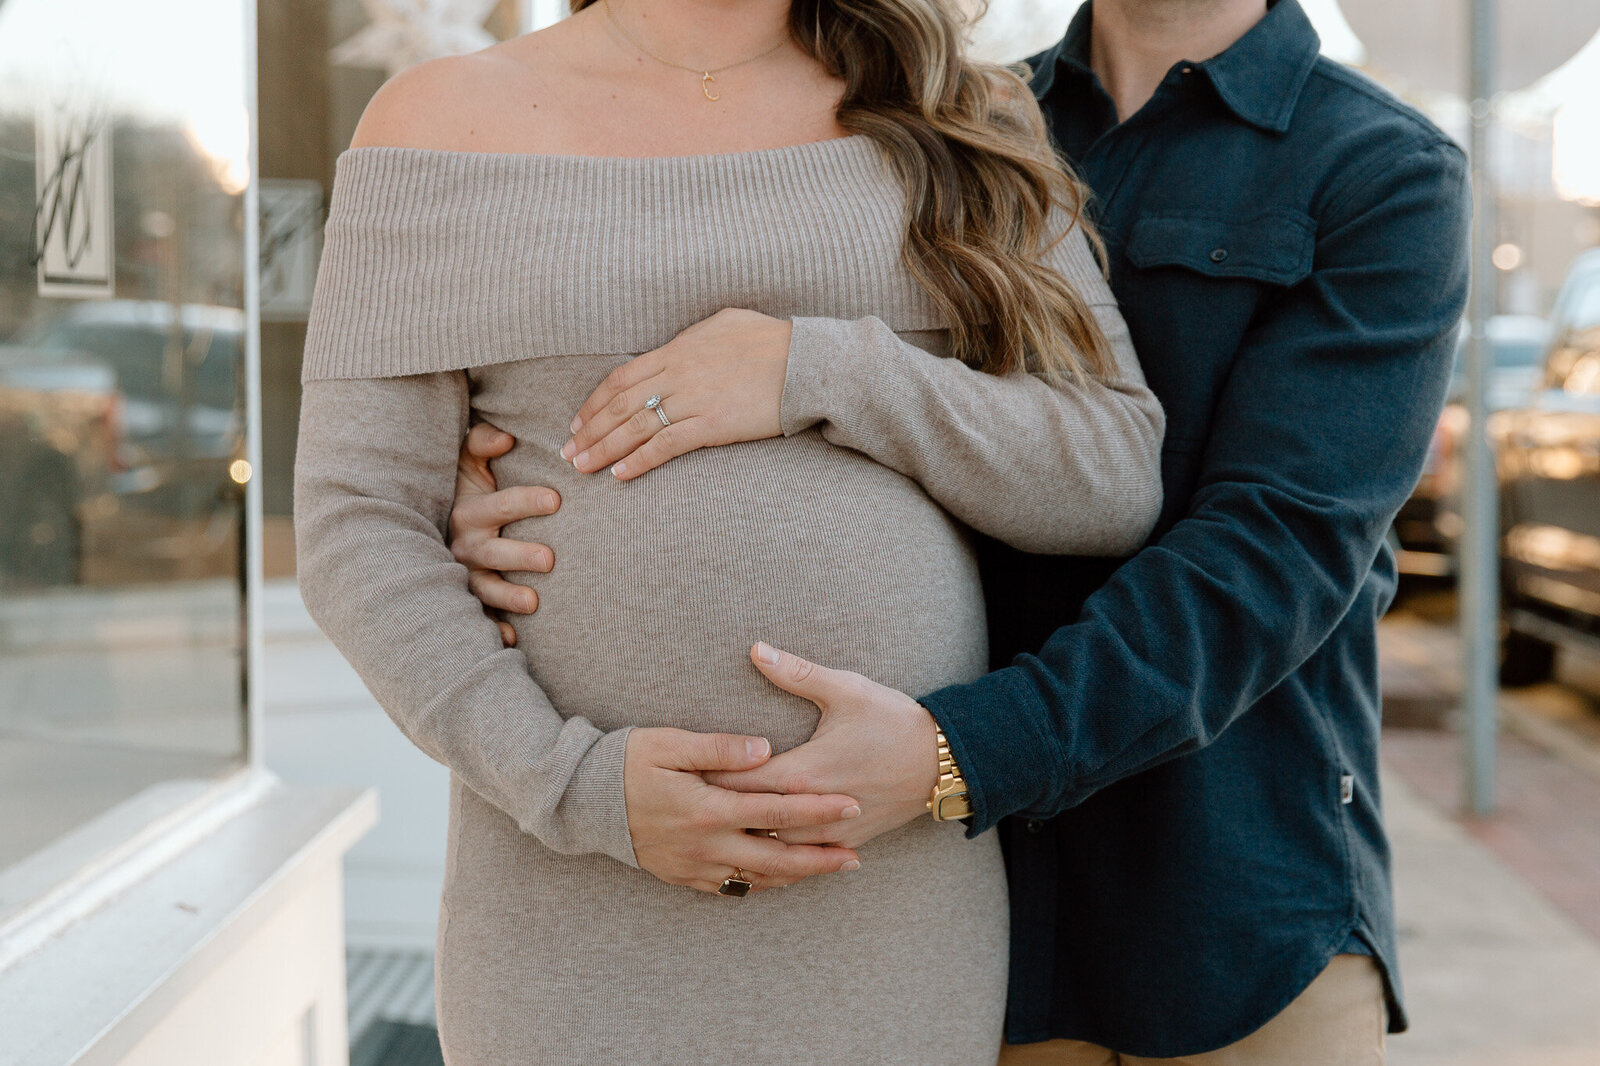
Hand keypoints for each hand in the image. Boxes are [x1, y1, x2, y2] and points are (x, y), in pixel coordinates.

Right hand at [450, 421, 558, 646]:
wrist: (439, 521)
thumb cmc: (465, 487)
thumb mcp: (466, 461)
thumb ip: (482, 442)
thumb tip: (506, 438)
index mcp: (468, 512)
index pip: (498, 506)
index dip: (525, 501)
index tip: (556, 500)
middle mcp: (465, 546)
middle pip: (492, 552)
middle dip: (519, 554)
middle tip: (550, 559)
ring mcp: (466, 575)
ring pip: (485, 588)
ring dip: (508, 596)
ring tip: (534, 602)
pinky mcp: (472, 598)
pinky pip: (481, 618)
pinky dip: (495, 630)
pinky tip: (514, 639)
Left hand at [560, 307, 792, 479]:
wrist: (806, 361)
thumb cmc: (772, 340)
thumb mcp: (725, 322)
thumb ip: (694, 337)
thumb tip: (679, 345)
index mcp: (676, 349)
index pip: (621, 378)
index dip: (594, 402)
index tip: (577, 422)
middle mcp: (677, 373)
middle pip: (619, 404)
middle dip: (588, 430)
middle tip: (567, 452)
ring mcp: (693, 399)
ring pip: (634, 426)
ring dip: (604, 449)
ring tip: (582, 468)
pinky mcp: (712, 424)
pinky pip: (665, 445)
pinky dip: (639, 460)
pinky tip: (620, 474)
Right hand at [624, 726, 864, 893]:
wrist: (584, 801)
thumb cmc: (628, 762)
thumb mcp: (669, 744)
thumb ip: (719, 747)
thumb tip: (765, 748)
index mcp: (708, 809)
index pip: (776, 810)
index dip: (817, 808)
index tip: (851, 803)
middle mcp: (706, 844)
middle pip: (777, 857)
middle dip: (821, 858)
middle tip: (856, 856)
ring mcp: (695, 866)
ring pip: (759, 879)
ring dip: (798, 876)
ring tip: (832, 869)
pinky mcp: (684, 876)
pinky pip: (732, 888)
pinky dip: (763, 886)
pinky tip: (783, 879)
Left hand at [705, 643, 941, 851]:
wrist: (943, 761)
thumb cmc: (893, 721)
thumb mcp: (846, 690)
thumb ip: (796, 673)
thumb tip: (757, 650)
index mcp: (803, 772)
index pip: (738, 783)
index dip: (706, 779)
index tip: (680, 775)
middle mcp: (811, 810)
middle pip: (748, 820)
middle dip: (717, 812)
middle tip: (682, 806)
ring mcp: (830, 831)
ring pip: (772, 847)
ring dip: (745, 837)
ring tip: (711, 831)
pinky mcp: (846, 841)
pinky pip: (801, 858)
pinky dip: (777, 856)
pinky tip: (759, 851)